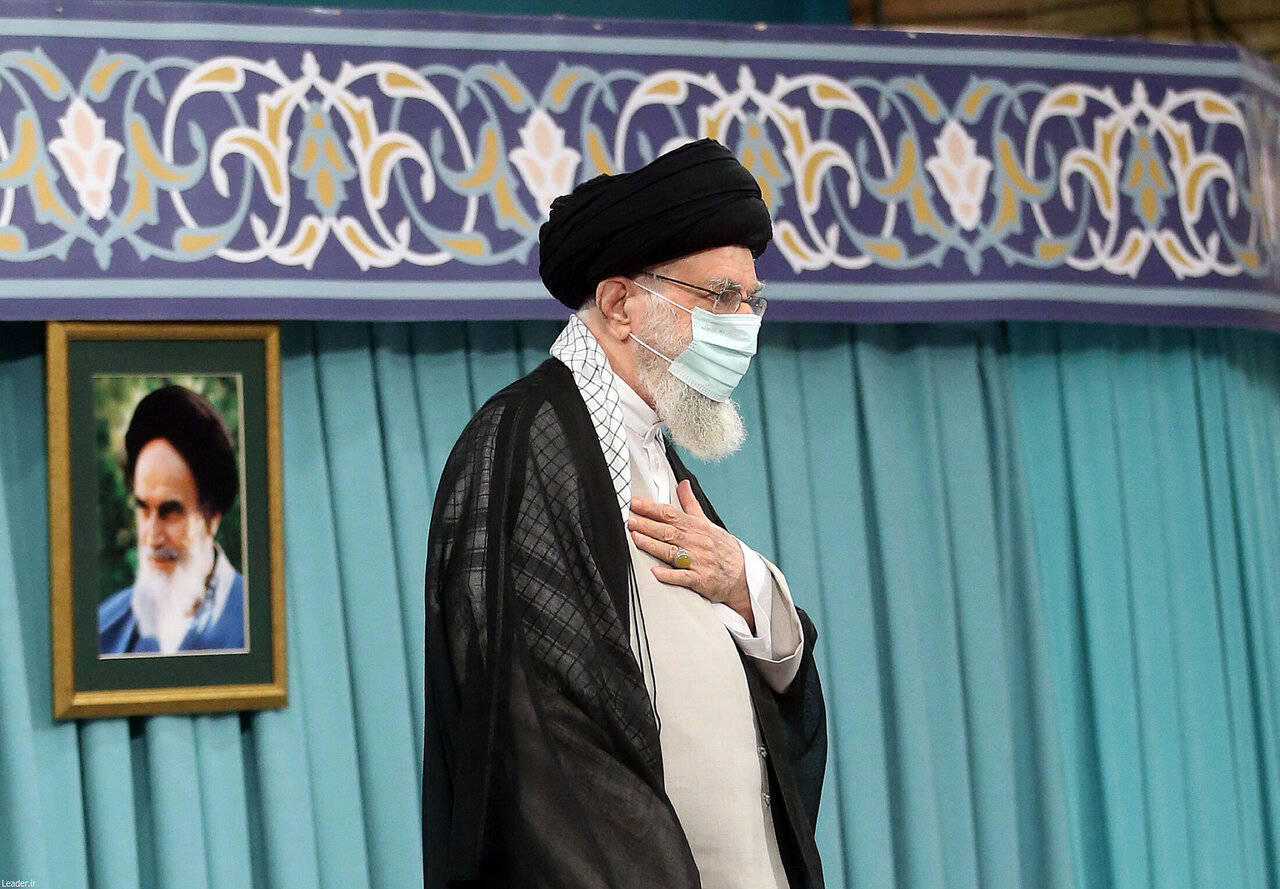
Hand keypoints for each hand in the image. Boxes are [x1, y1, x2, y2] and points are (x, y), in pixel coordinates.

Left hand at [627, 480, 753, 630]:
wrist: (743, 574)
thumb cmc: (723, 548)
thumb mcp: (707, 522)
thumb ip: (690, 504)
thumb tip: (683, 484)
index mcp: (696, 527)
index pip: (671, 514)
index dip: (652, 508)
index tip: (635, 502)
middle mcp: (696, 542)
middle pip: (668, 531)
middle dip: (647, 524)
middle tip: (629, 518)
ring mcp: (698, 561)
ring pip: (672, 552)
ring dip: (653, 545)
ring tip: (636, 538)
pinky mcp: (701, 580)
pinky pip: (684, 577)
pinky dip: (670, 575)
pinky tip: (656, 572)